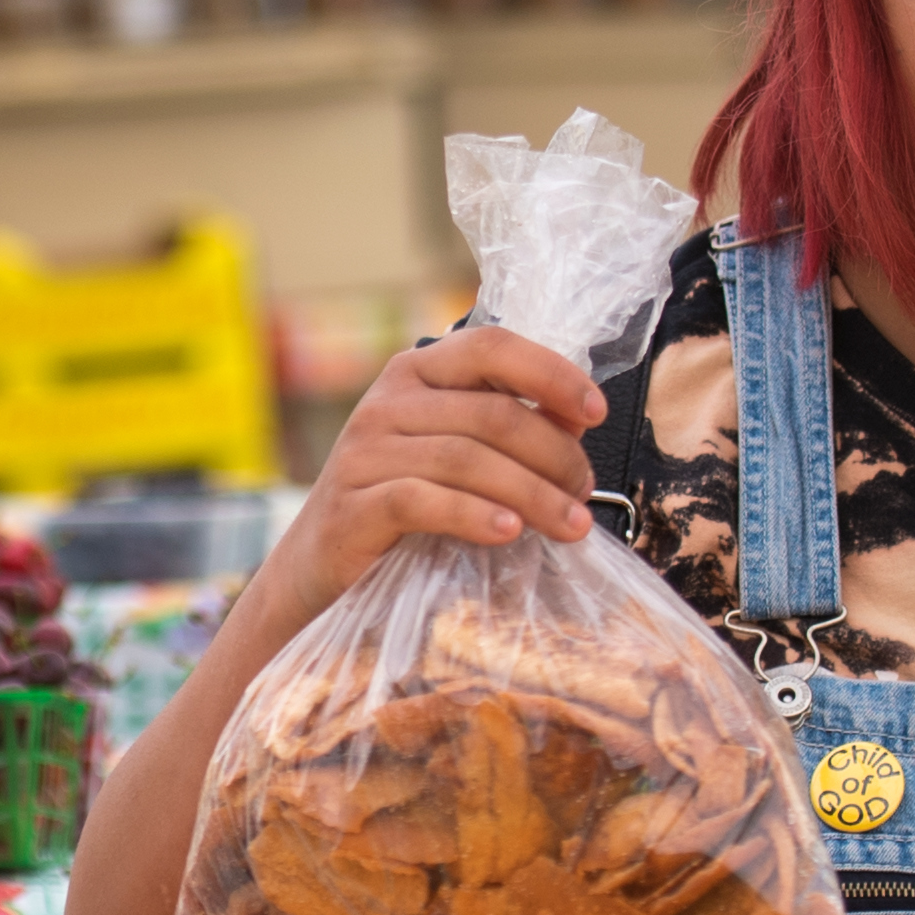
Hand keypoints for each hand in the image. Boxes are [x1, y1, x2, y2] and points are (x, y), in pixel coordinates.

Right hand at [247, 324, 604, 640]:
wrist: (318, 568)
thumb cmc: (400, 508)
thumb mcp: (451, 453)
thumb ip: (505, 427)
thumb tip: (576, 415)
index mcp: (415, 373)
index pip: (491, 346)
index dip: (551, 373)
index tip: (596, 412)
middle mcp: (385, 401)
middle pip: (491, 413)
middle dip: (554, 454)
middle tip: (582, 493)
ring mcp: (363, 453)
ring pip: (465, 458)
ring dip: (532, 493)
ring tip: (569, 525)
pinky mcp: (351, 507)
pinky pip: (422, 501)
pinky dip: (474, 516)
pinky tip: (509, 533)